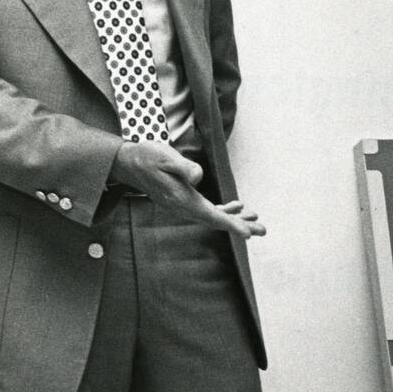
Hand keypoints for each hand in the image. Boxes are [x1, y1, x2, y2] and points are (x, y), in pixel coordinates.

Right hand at [110, 141, 265, 239]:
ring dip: (234, 219)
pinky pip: (207, 210)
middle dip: (239, 226)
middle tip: (262, 230)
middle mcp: (183, 207)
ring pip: (213, 217)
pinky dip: (223, 210)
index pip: (211, 215)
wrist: (130, 162)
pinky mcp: (183, 201)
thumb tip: (198, 176)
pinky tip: (237, 206)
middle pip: (216, 221)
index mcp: (181, 199)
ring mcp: (183, 206)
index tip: (249, 234)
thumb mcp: (166, 157)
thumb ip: (183, 167)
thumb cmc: (148, 157)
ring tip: (255, 220)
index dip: (231, 224)